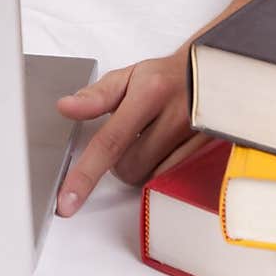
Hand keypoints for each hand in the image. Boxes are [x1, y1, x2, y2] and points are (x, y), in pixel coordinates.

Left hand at [54, 47, 212, 215]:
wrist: (210, 74)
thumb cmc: (165, 77)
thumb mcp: (128, 77)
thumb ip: (96, 96)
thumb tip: (66, 108)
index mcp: (150, 93)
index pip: (110, 142)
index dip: (86, 174)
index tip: (67, 201)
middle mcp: (175, 116)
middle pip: (130, 167)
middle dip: (121, 161)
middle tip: (130, 138)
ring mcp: (195, 137)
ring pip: (151, 178)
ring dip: (143, 167)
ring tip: (151, 140)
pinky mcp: (208, 153)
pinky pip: (173, 180)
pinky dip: (162, 171)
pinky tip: (166, 149)